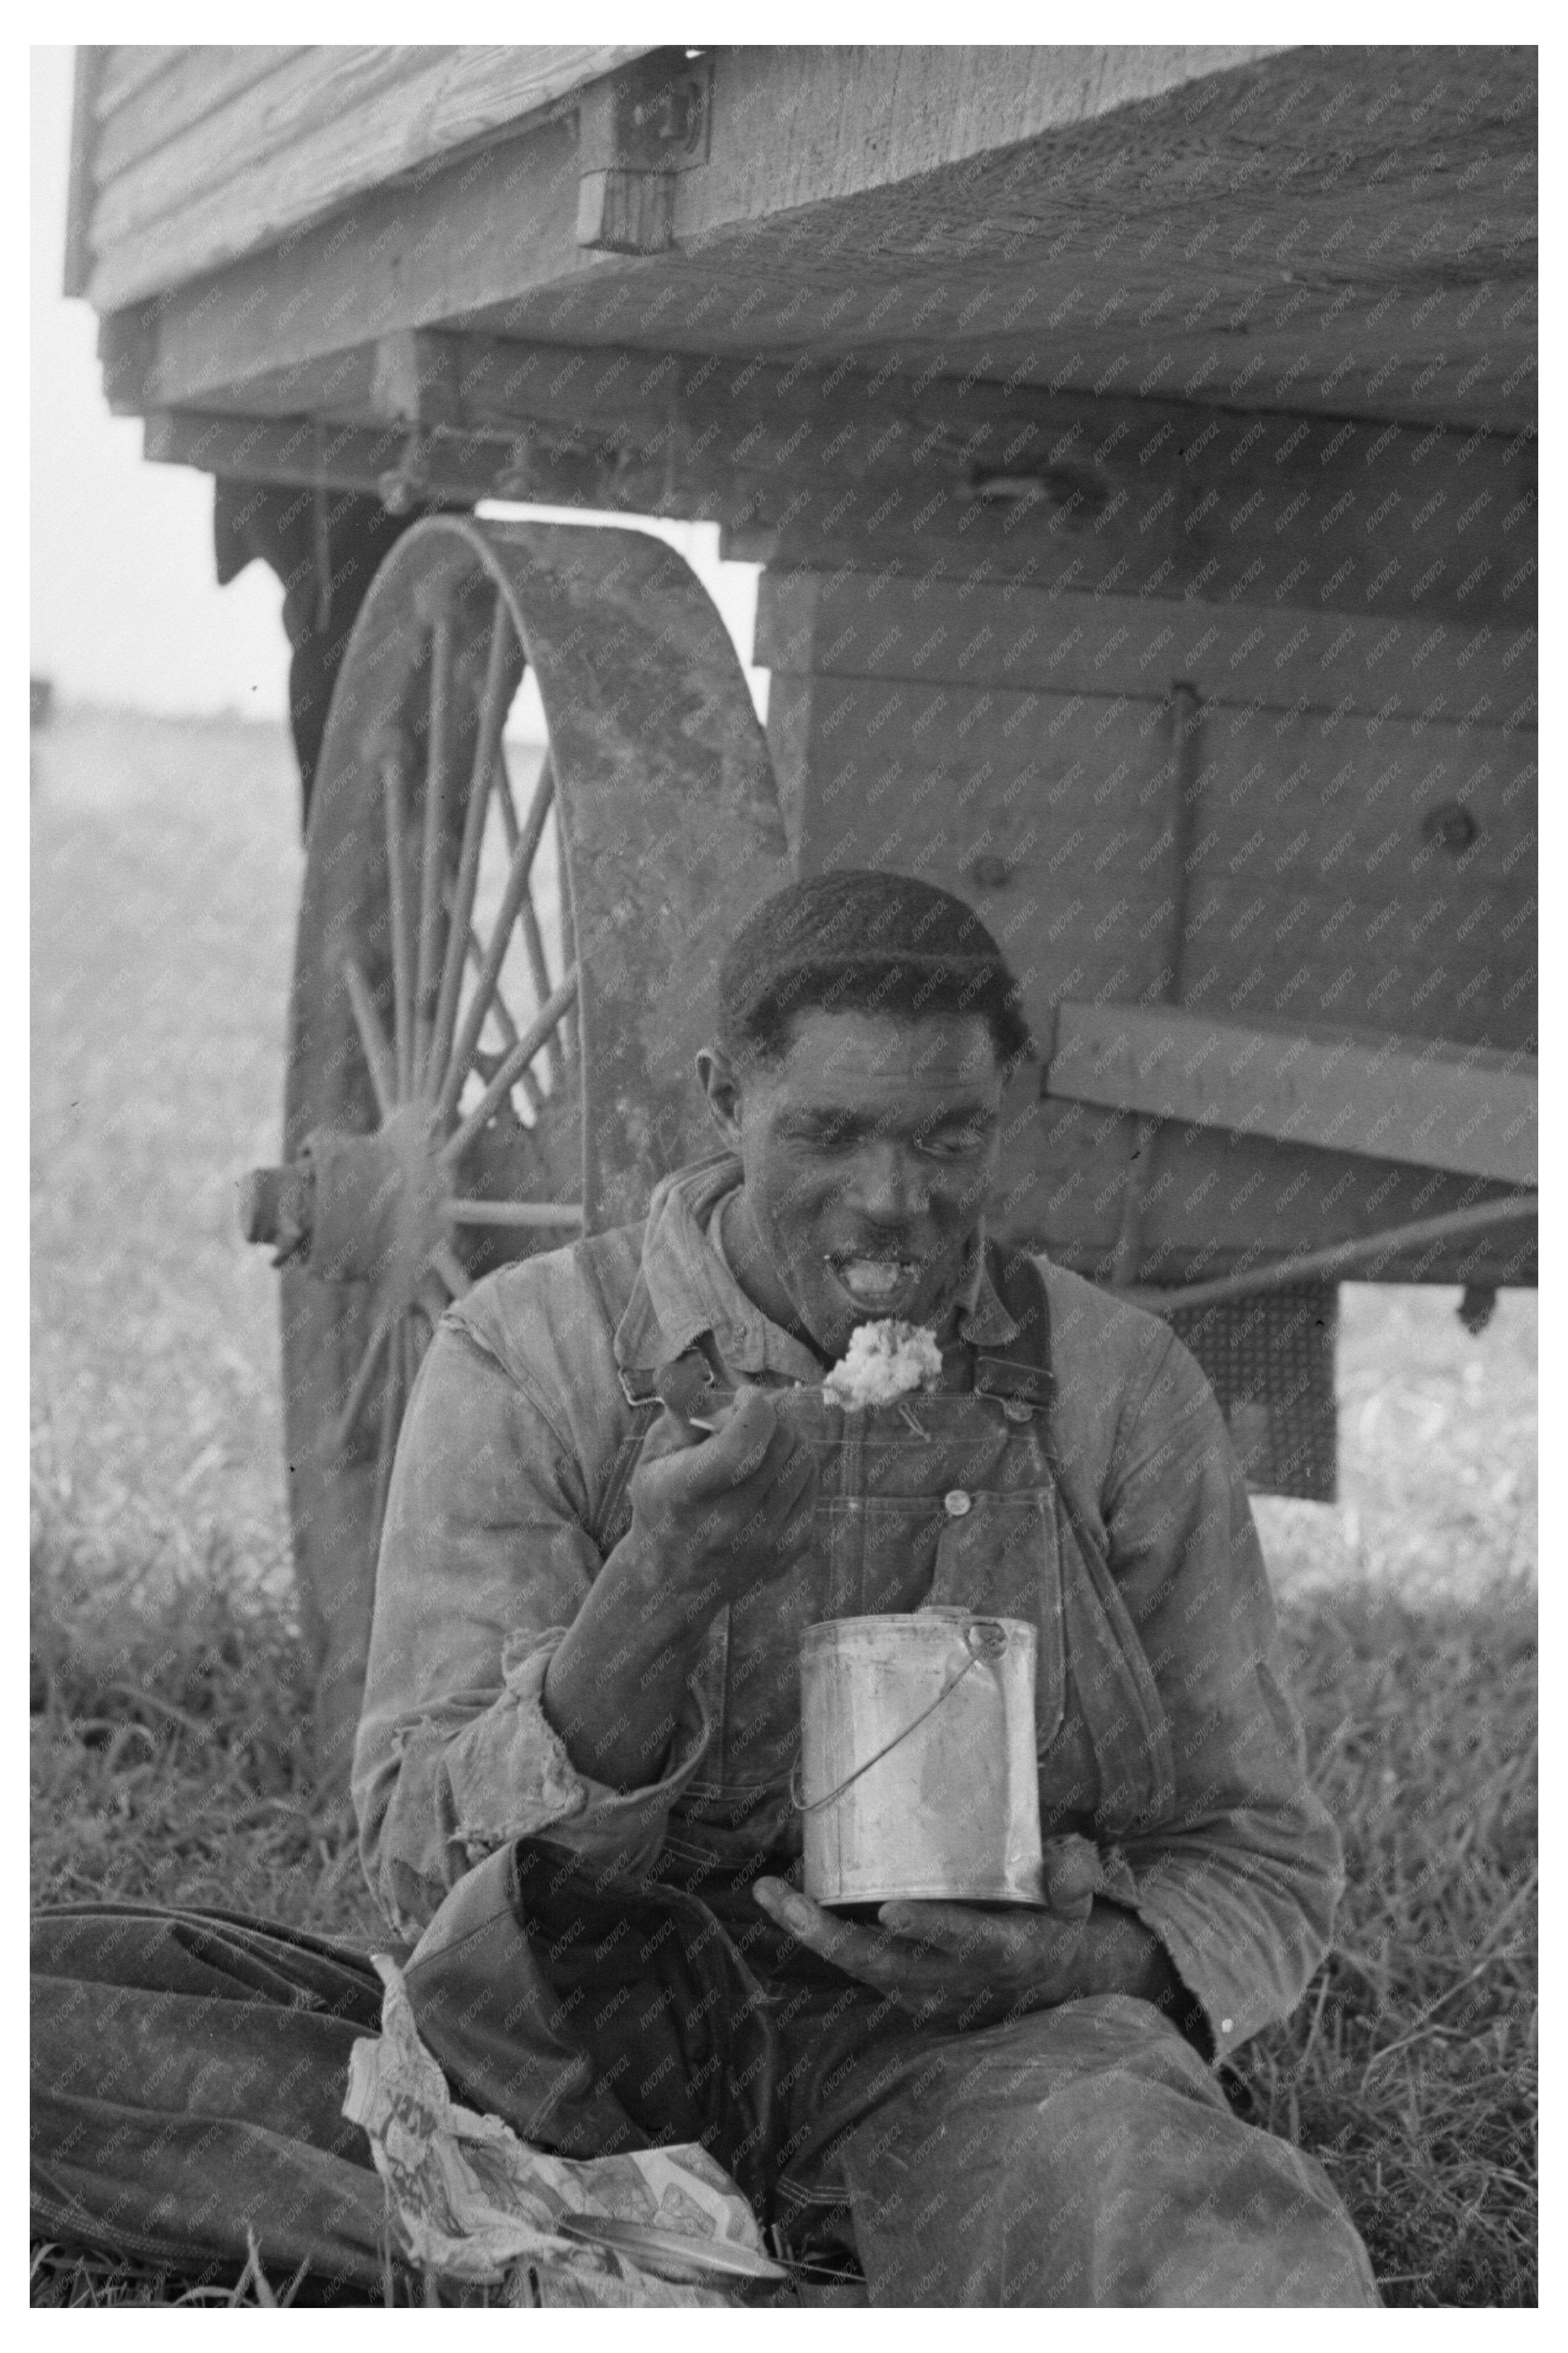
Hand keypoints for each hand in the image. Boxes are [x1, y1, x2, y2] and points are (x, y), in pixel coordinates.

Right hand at [626, 1383, 817, 1614]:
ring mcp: (767, 1538)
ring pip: (804, 1457)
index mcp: (690, 1492)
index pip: (746, 1439)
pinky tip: (770, 1470)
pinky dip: (796, 1464)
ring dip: (787, 1437)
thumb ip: (677, 1410)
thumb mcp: (656, 1454)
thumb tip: (674, 1368)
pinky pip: (812, 1481)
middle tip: (750, 1419)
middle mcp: (732, 1521)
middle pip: (782, 1440)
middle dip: (770, 1416)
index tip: (744, 1399)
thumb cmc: (662, 1501)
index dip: (755, 1405)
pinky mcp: (793, 1546)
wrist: (674, 1579)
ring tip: (760, 1443)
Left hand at [753, 1842, 1170, 2029]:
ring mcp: (925, 1986)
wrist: (1050, 1979)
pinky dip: (820, 1931)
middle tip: (787, 1902)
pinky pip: (856, 1958)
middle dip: (832, 1935)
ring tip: (768, 1892)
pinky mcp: (904, 1981)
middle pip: (886, 1963)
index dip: (931, 1928)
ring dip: (812, 1932)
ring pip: (861, 1964)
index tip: (891, 1910)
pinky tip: (785, 1898)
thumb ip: (1075, 1875)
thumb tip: (1065, 1862)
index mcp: (1005, 1950)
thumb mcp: (1079, 1899)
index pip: (967, 1940)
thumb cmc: (1057, 1922)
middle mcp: (956, 1977)